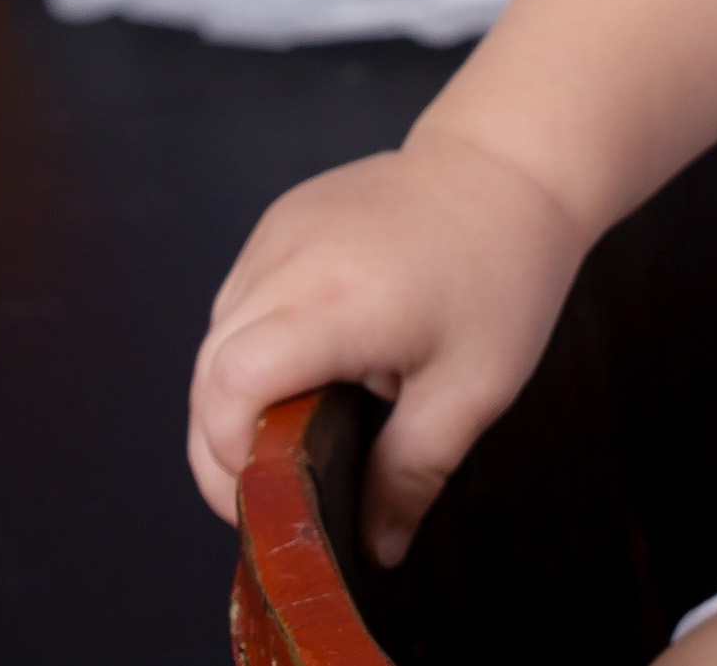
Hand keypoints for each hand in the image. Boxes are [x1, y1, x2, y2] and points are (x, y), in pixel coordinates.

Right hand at [188, 132, 595, 564]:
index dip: (228, 454)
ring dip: (231, 397)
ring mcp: (277, 233)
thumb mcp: (472, 390)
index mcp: (340, 301)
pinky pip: (236, 299)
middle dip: (221, 444)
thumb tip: (377, 550)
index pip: (232, 383)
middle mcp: (291, 259)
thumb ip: (411, 476)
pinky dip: (247, 346)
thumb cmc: (502, 273)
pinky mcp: (277, 220)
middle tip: (273, 487)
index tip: (265, 496)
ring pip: (213, 336)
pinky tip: (299, 370)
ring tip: (290, 431)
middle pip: (207, 371)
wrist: (509, 166)